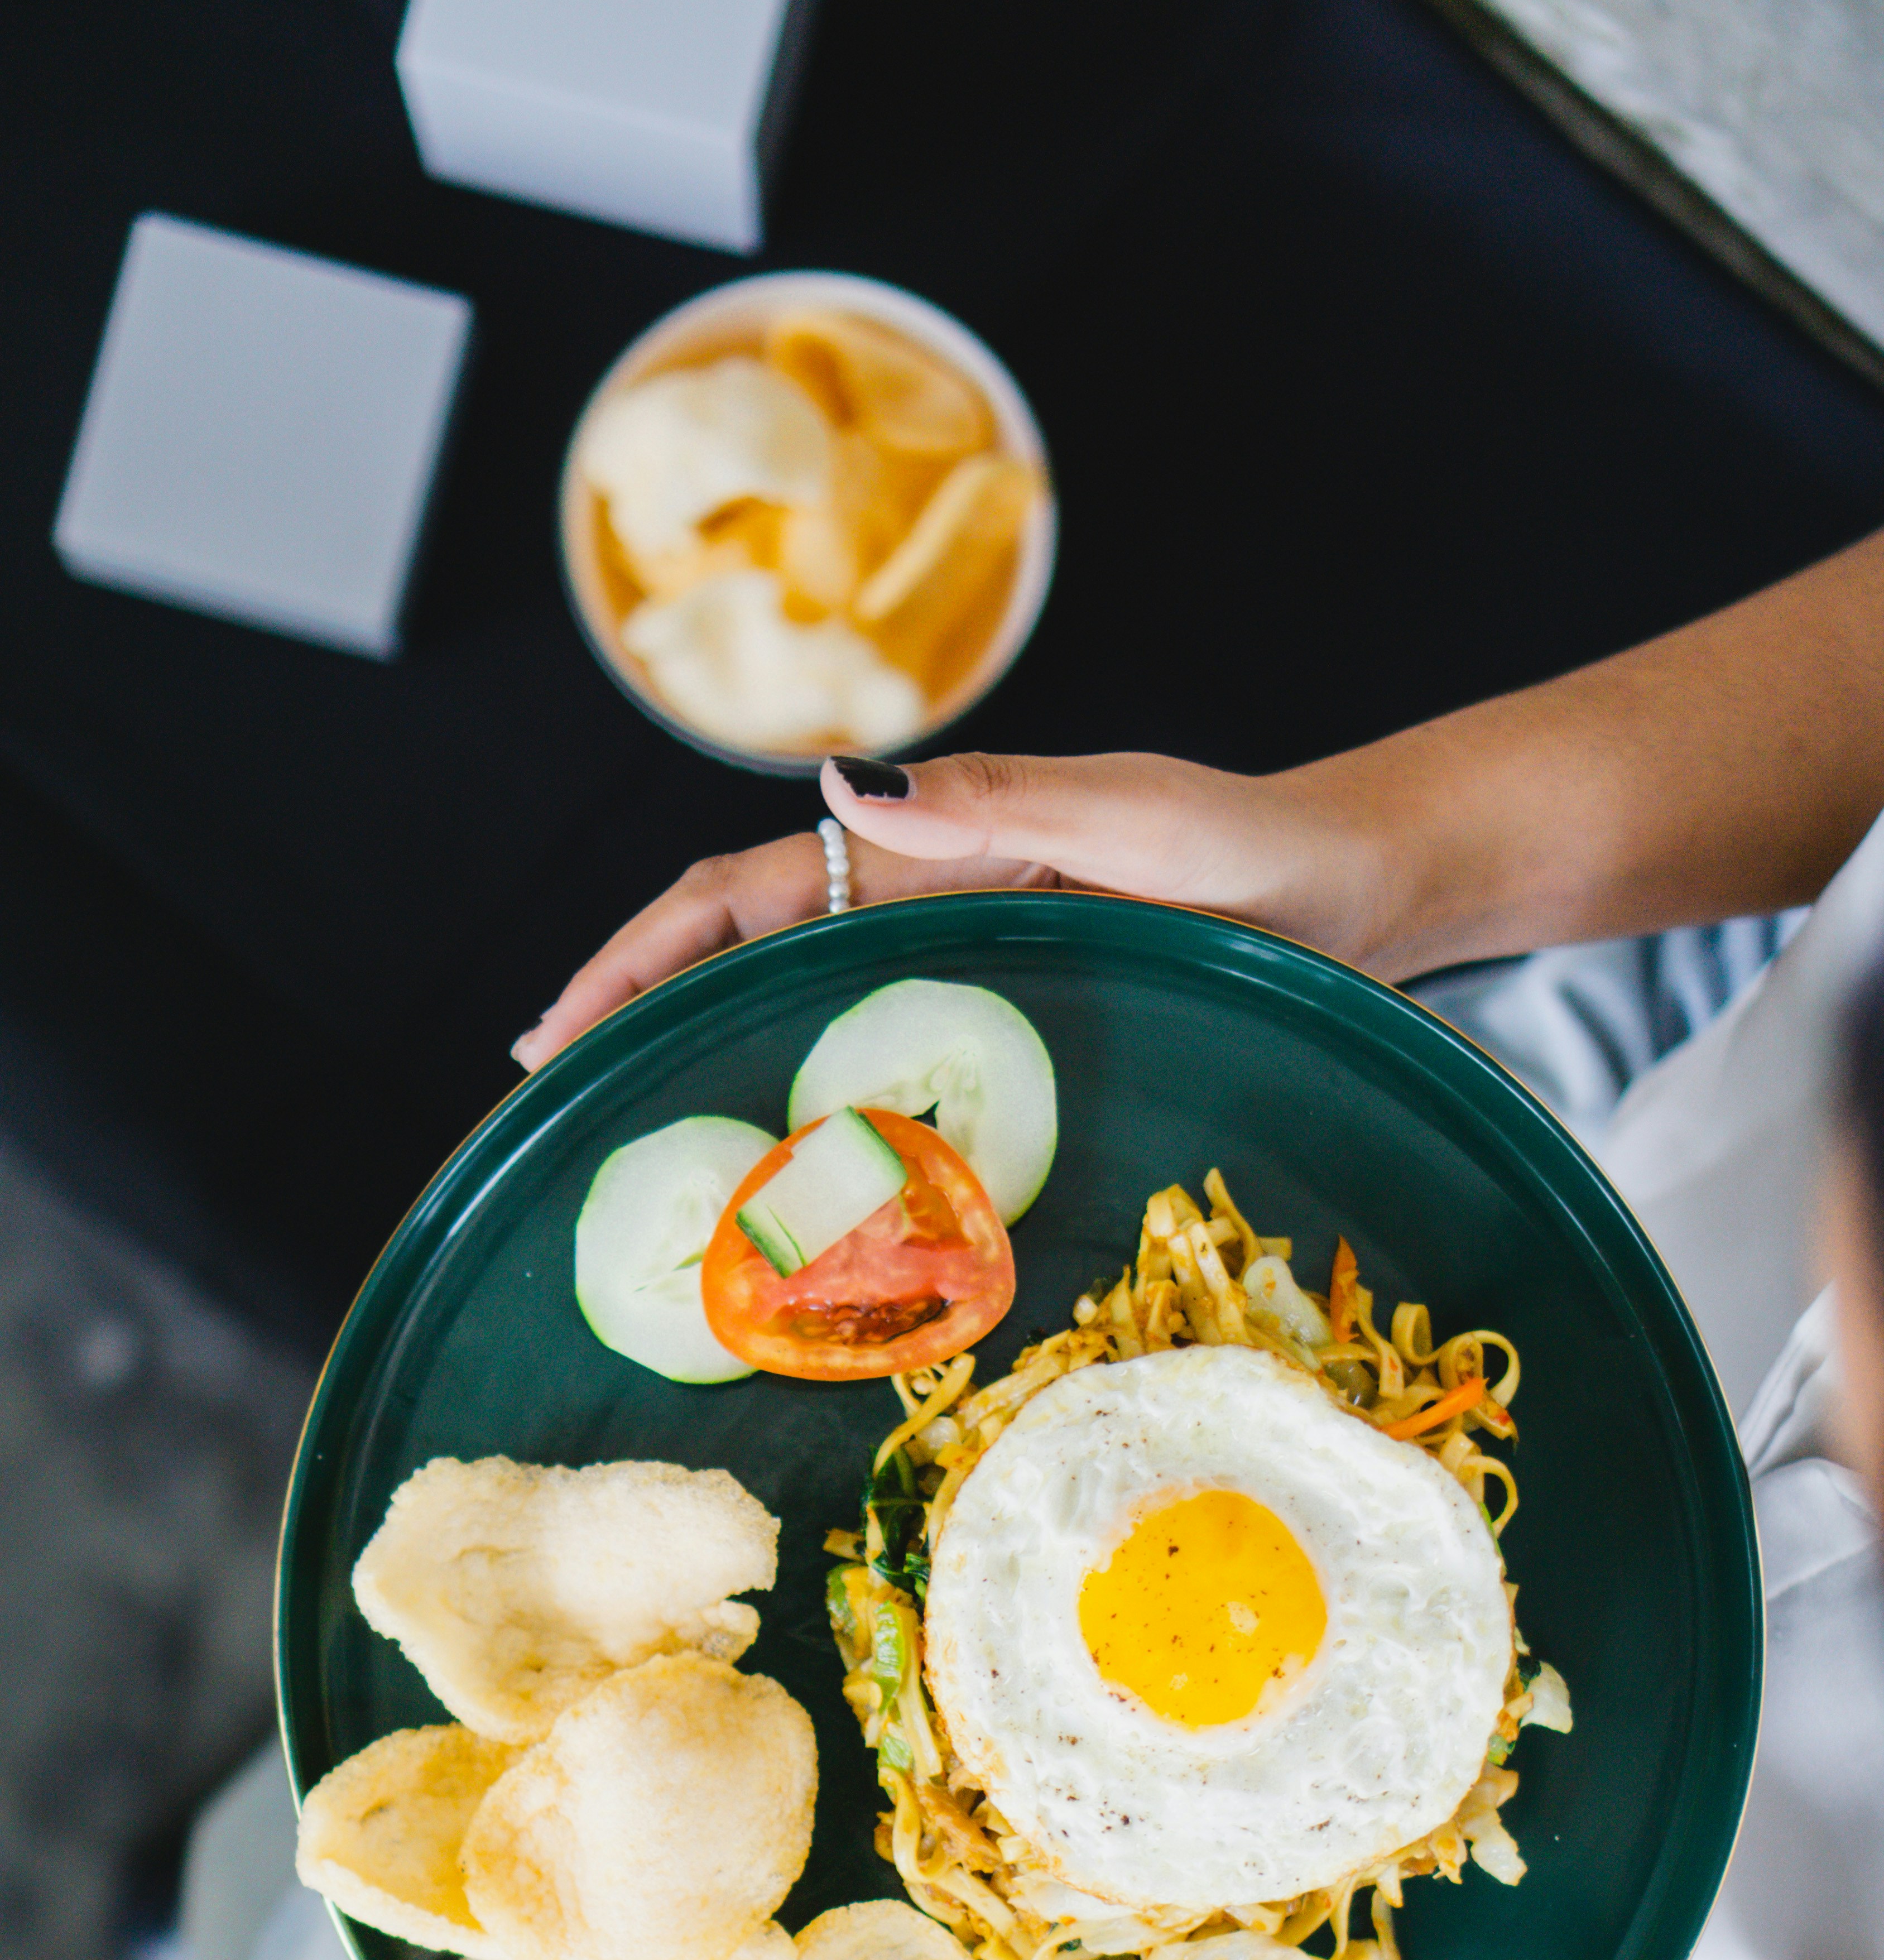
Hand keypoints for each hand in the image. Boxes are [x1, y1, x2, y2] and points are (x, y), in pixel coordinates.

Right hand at [510, 748, 1396, 1069]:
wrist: (1353, 892)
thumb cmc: (1255, 854)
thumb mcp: (1133, 818)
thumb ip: (996, 802)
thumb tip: (836, 787)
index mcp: (935, 844)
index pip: (745, 887)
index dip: (641, 952)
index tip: (562, 1021)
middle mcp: (927, 900)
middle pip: (742, 947)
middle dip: (637, 1007)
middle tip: (553, 1089)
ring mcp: (959, 963)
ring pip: (798, 1007)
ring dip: (709, 1059)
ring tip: (631, 1138)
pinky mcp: (1004, 1020)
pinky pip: (882, 1061)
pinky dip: (815, 1104)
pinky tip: (784, 1172)